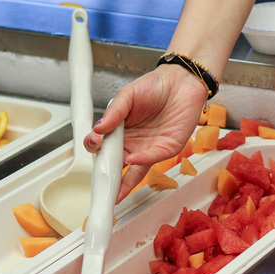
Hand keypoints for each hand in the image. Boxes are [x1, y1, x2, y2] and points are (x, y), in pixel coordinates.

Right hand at [84, 66, 208, 203]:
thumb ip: (114, 112)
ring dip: (123, 183)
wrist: (181, 81)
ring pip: (134, 172)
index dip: (96, 148)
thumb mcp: (128, 95)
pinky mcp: (167, 149)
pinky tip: (131, 160)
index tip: (93, 144)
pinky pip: (152, 159)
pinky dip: (141, 161)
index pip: (103, 146)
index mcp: (120, 131)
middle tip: (100, 178)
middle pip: (116, 164)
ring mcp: (149, 149)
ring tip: (114, 192)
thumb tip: (99, 128)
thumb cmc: (155, 86)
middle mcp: (133, 143)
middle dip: (107, 174)